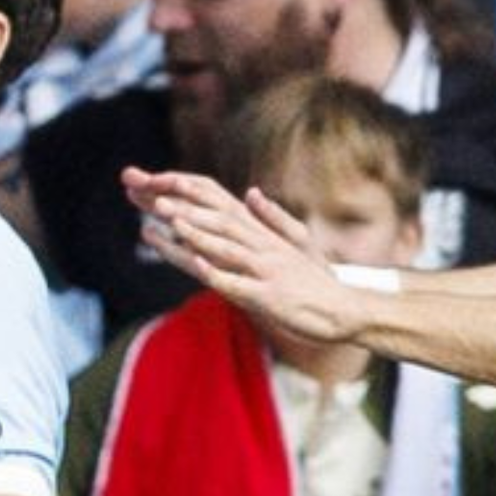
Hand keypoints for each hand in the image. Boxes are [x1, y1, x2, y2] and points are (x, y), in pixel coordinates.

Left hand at [119, 167, 359, 343]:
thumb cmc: (316, 281)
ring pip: (228, 248)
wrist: (344, 311)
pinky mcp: (270, 297)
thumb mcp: (298, 243)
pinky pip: (240, 284)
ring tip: (169, 220)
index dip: (193, 196)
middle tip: (150, 195)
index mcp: (265, 236)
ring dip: (198, 234)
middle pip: (220, 222)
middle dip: (185, 208)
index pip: (224, 208)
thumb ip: (273, 218)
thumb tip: (253, 192)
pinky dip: (219, 273)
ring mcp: (267, 270)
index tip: (161, 183)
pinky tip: (198, 264)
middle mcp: (264, 247)